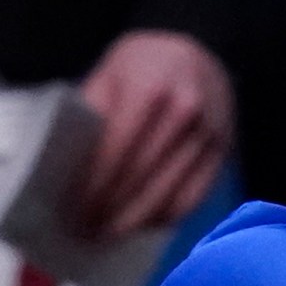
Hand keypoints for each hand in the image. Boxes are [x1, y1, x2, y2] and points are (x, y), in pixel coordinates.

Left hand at [73, 30, 234, 238]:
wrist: (198, 50)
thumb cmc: (143, 66)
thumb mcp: (109, 74)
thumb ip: (91, 115)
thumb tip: (62, 167)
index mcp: (149, 89)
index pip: (116, 153)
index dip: (93, 188)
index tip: (73, 211)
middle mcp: (184, 111)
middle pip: (141, 179)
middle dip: (110, 212)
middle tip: (86, 233)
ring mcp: (208, 133)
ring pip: (167, 195)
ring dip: (134, 223)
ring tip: (108, 235)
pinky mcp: (223, 151)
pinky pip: (192, 198)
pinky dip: (164, 218)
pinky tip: (142, 225)